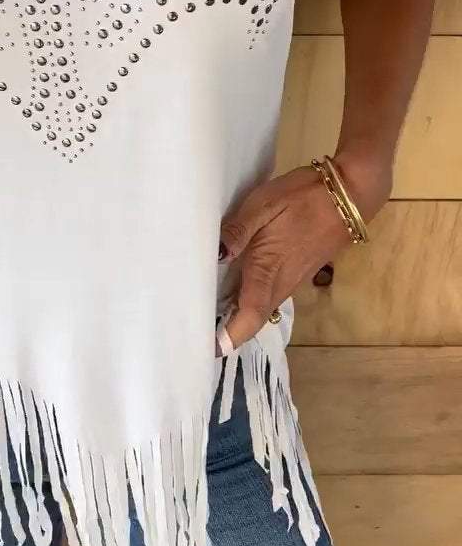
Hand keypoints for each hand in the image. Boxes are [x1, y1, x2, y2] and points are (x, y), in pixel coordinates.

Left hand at [218, 152, 390, 350]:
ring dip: (238, 315)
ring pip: (261, 306)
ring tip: (207, 310)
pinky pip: (270, 293)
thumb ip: (237, 231)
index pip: (248, 317)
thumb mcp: (263, 205)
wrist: (349, 195)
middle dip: (227, 331)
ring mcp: (292, 279)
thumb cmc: (304, 198)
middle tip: (196, 329)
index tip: (208, 350)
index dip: (229, 338)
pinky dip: (250, 299)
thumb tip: (215, 256)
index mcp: (268, 271)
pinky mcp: (298, 271)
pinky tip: (232, 285)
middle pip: (252, 319)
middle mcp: (281, 283)